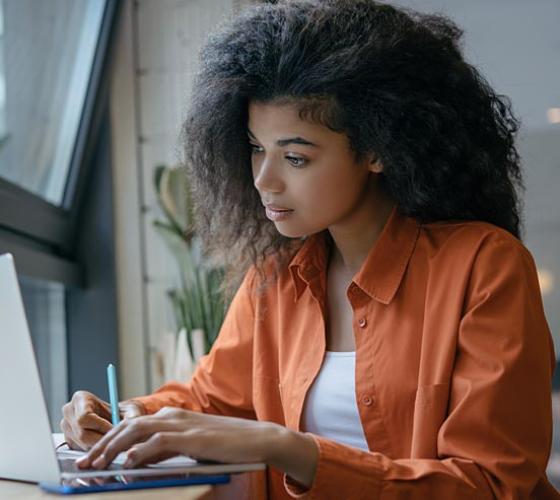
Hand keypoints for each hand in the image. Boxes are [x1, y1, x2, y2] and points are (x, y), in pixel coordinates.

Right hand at [60, 390, 145, 450]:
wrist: (118, 419)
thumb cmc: (123, 412)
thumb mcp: (131, 410)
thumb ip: (132, 415)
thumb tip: (132, 424)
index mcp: (80, 398)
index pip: (84, 417)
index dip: (101, 426)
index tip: (115, 430)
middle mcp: (69, 412)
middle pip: (82, 434)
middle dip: (101, 439)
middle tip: (117, 442)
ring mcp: (66, 427)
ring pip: (82, 444)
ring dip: (99, 447)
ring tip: (114, 444)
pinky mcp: (69, 441)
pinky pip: (81, 451)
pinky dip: (95, 452)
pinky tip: (106, 448)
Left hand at [75, 407, 282, 469]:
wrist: (256, 439)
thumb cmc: (225, 445)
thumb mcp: (190, 445)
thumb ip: (165, 449)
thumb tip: (139, 460)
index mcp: (171, 417)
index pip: (131, 426)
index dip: (108, 440)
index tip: (92, 457)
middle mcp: (172, 416)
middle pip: (127, 426)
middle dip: (102, 445)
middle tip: (84, 464)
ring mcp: (181, 425)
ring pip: (137, 431)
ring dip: (113, 448)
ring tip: (96, 465)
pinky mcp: (191, 437)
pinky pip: (159, 443)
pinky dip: (140, 452)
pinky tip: (127, 463)